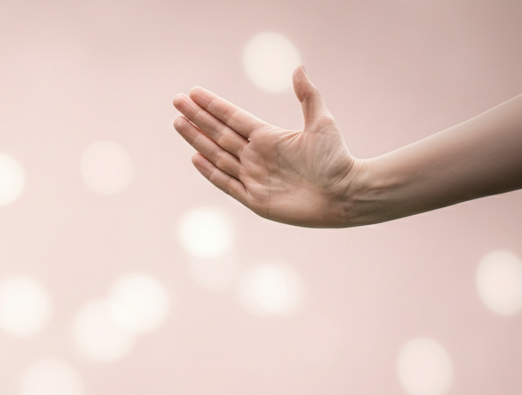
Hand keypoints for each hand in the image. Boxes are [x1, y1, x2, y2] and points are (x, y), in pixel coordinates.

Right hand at [173, 67, 363, 226]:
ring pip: (217, 154)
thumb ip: (308, 96)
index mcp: (269, 136)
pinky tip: (195, 157)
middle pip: (219, 133)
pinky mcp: (254, 199)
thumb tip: (298, 68)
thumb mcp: (322, 123)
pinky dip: (210, 171)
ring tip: (178, 123)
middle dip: (197, 118)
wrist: (345, 195)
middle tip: (176, 102)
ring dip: (197, 139)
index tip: (194, 93)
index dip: (212, 105)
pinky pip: (226, 183)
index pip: (232, 117)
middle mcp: (256, 155)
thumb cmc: (338, 159)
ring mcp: (253, 177)